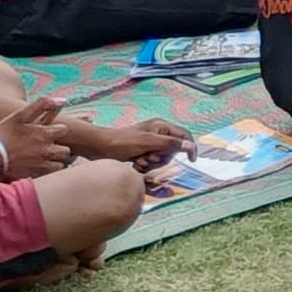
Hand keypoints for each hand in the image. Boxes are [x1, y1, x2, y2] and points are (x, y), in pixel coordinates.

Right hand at [0, 99, 74, 179]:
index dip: (58, 130)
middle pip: (66, 151)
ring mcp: (41, 164)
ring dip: (56, 161)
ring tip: (45, 159)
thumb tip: (62, 100)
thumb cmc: (2, 134)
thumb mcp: (19, 115)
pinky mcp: (34, 176)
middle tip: (49, 147)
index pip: (64, 130)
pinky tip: (38, 168)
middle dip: (60, 149)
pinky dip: (47, 172)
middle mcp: (46, 150)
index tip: (49, 131)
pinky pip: (49, 176)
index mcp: (44, 133)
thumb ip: (41, 105)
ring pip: (60, 165)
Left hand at [61, 115, 189, 166]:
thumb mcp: (148, 142)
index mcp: (162, 126)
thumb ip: (170, 143)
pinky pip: (151, 162)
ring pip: (162, 158)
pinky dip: (145, 165)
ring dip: (152, 163)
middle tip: (149, 158)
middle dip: (162, 158)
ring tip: (139, 161)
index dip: (190, 147)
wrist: (100, 147)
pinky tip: (135, 164)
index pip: (184, 135)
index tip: (191, 161)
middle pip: (173, 150)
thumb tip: (190, 146)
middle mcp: (158, 133)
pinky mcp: (142, 151)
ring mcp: (149, 142)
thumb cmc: (123, 142)